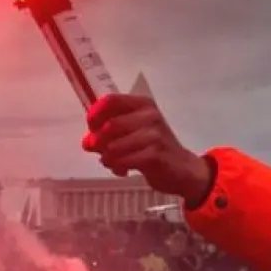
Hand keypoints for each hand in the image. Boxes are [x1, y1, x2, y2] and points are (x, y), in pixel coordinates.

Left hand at [81, 94, 212, 202]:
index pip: (110, 101)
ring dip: (106, 157)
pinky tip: (121, 170)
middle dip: (97, 141)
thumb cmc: (154, 148)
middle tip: (96, 150)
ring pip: (114, 145)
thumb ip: (109, 132)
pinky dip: (116, 167)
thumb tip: (87, 141)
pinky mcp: (155, 155)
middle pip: (110, 125)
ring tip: (110, 162)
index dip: (95, 115)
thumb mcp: (133, 132)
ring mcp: (154, 135)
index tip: (91, 128)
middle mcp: (149, 115)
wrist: (183, 169)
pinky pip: (123, 161)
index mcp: (142, 104)